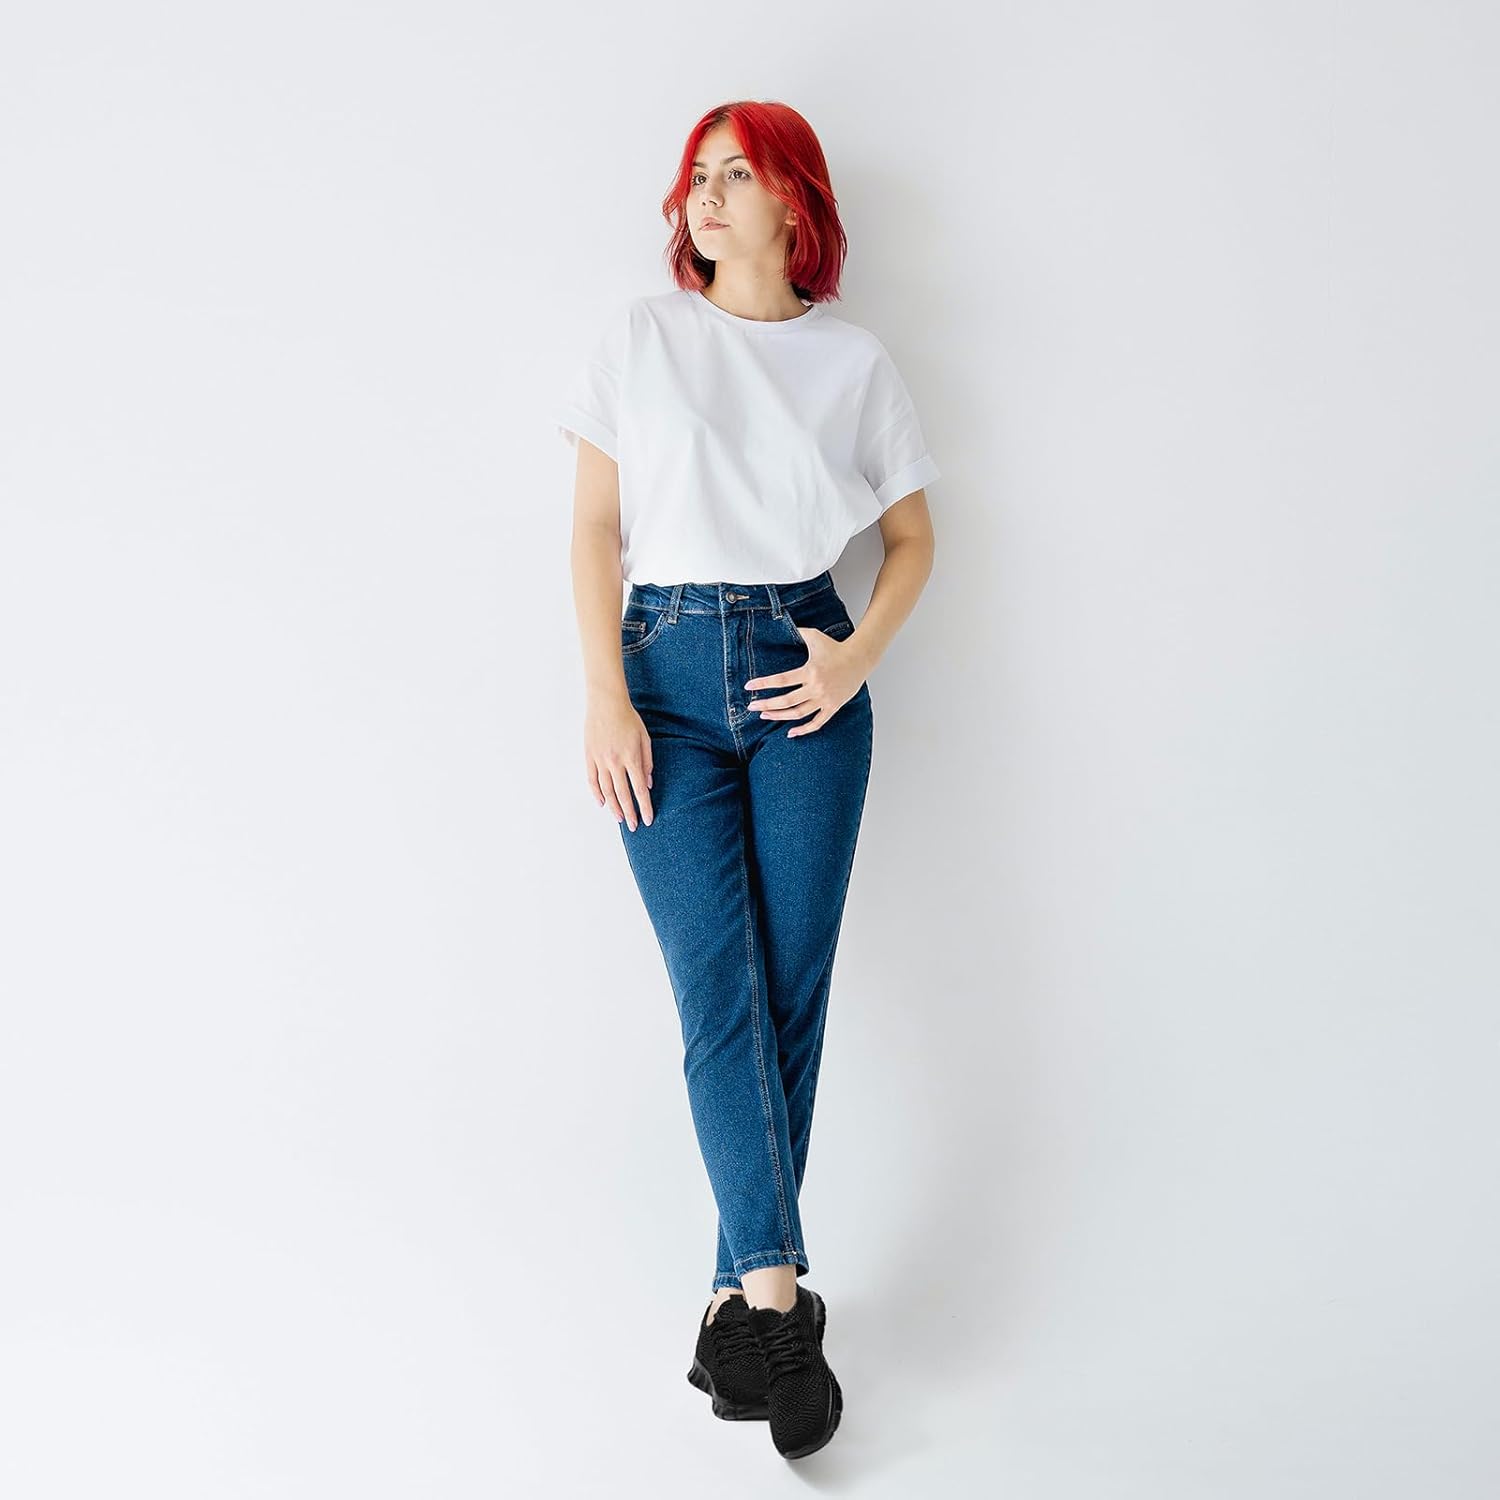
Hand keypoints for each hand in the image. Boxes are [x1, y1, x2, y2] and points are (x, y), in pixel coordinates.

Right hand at [585, 690, 653, 829]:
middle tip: (634, 826)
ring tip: (620, 819)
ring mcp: (600, 760)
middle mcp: (615, 762)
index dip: (645, 807)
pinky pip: (592, 779)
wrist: (606, 702)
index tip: (648, 819)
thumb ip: (647, 762)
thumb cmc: (628, 718)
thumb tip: (647, 784)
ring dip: (614, 807)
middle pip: (623, 794)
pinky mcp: (589, 756)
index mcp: (631, 758)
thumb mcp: (644, 738)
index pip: (639, 790)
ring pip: (606, 790)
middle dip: (630, 813)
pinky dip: (596, 793)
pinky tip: (602, 803)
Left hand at [744, 628, 865, 736]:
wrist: (860, 658)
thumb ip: (797, 632)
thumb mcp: (814, 636)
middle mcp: (816, 687)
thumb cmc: (835, 647)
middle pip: (787, 701)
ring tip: (765, 715)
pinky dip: (804, 730)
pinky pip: (817, 723)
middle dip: (766, 704)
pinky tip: (791, 733)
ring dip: (780, 716)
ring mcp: (825, 699)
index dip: (763, 683)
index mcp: (809, 671)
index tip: (748, 686)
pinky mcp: (833, 707)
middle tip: (752, 706)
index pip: (781, 680)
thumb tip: (781, 624)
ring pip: (798, 713)